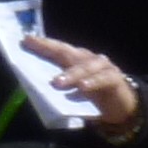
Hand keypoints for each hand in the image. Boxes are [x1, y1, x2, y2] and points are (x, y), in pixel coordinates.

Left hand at [27, 35, 142, 141]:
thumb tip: (36, 89)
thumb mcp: (73, 92)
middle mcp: (87, 58)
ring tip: (57, 83)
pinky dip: (92, 83)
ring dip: (70, 74)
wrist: (122, 108)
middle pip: (67, 52)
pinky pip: (102, 79)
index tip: (26, 40)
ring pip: (84, 67)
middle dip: (50, 48)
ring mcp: (102, 66)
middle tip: (34, 47)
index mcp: (75, 60)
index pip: (56, 50)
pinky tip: (83, 88)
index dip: (42, 44)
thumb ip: (59, 87)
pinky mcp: (114, 78)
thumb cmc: (93, 98)